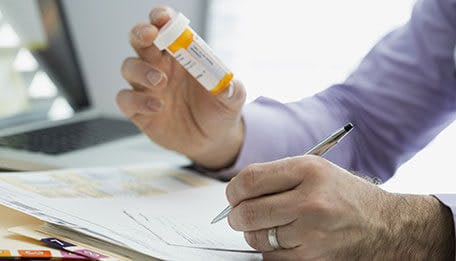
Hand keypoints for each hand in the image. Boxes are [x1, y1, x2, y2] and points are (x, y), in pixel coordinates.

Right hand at [117, 7, 245, 168]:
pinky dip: (137, 100)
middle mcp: (160, 66)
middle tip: (150, 36)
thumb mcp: (233, 98)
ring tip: (160, 81)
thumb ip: (232, 88)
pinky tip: (157, 106)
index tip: (163, 18)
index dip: (161, 18)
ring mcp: (147, 88)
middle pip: (140, 40)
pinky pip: (126, 99)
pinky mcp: (139, 110)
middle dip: (141, 33)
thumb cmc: (220, 110)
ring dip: (141, 70)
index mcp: (182, 54)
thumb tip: (227, 85)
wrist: (212, 140)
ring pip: (129, 67)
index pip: (166, 28)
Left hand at [226, 156, 454, 259]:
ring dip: (254, 233)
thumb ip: (276, 176)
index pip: (249, 180)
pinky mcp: (313, 258)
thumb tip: (237, 192)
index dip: (233, 191)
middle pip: (247, 212)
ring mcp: (312, 233)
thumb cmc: (345, 196)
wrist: (386, 226)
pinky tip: (285, 239)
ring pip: (257, 237)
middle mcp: (310, 201)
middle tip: (240, 215)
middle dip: (236, 215)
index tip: (234, 196)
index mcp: (308, 171)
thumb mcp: (316, 170)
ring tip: (267, 226)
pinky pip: (271, 257)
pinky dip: (270, 250)